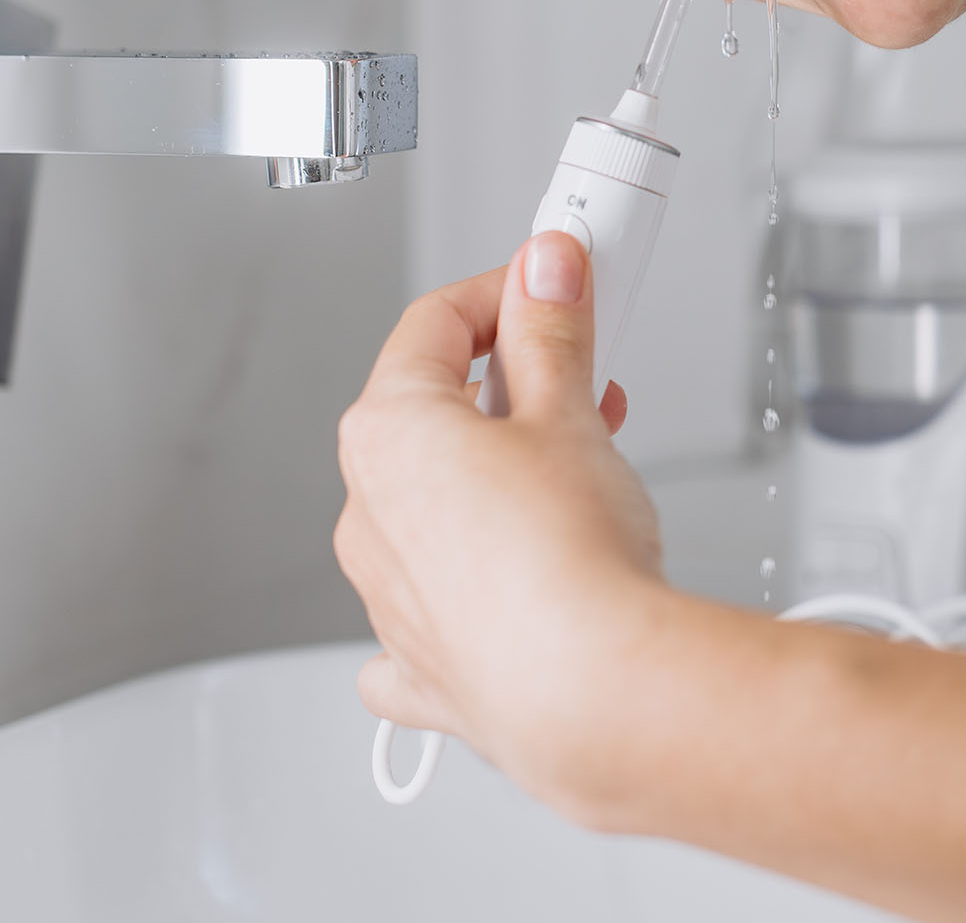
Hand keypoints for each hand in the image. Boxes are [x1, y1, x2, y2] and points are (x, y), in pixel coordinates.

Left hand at [334, 232, 665, 790]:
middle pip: (433, 414)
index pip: (433, 324)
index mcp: (386, 434)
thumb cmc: (570, 560)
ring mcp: (390, 597)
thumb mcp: (570, 411)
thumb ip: (549, 330)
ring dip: (498, 476)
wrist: (597, 695)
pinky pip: (429, 611)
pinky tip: (508, 584)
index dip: (504, 292)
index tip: (554, 284)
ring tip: (585, 473)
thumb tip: (542, 269)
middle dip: (515, 386)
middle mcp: (368, 514)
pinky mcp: (428, 666)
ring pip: (434, 506)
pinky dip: (464, 589)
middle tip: (588, 380)